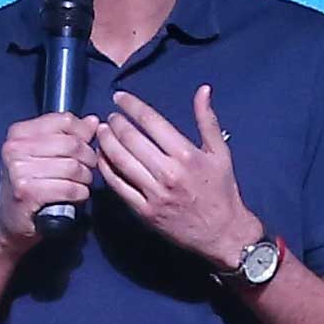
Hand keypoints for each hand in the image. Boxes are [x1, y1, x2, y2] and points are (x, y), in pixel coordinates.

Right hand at [0, 112, 96, 249]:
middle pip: (72, 144)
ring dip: (85, 178)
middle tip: (88, 169)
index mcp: (18, 133)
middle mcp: (15, 148)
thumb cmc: (28, 187)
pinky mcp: (27, 193)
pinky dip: (80, 193)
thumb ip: (67, 136)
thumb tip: (92, 121)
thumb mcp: (42, 155)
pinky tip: (77, 195)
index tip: (86, 146)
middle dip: (88, 158)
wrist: (9, 223)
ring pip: (73, 167)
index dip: (83, 133)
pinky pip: (69, 188)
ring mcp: (18, 170)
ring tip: (82, 184)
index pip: (63, 120)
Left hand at [93, 86, 259, 268]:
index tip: (120, 97)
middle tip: (110, 116)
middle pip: (131, 139)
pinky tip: (102, 157)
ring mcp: (153, 193)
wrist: (222, 233)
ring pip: (120, 160)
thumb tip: (203, 90)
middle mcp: (167, 172)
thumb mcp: (220, 153)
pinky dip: (106, 168)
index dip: (131, 105)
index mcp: (186, 154)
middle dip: (116, 122)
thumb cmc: (222, 191)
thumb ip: (207, 120)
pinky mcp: (144, 211)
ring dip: (106, 142)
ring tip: (101, 132)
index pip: (151, 121)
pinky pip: (118, 186)